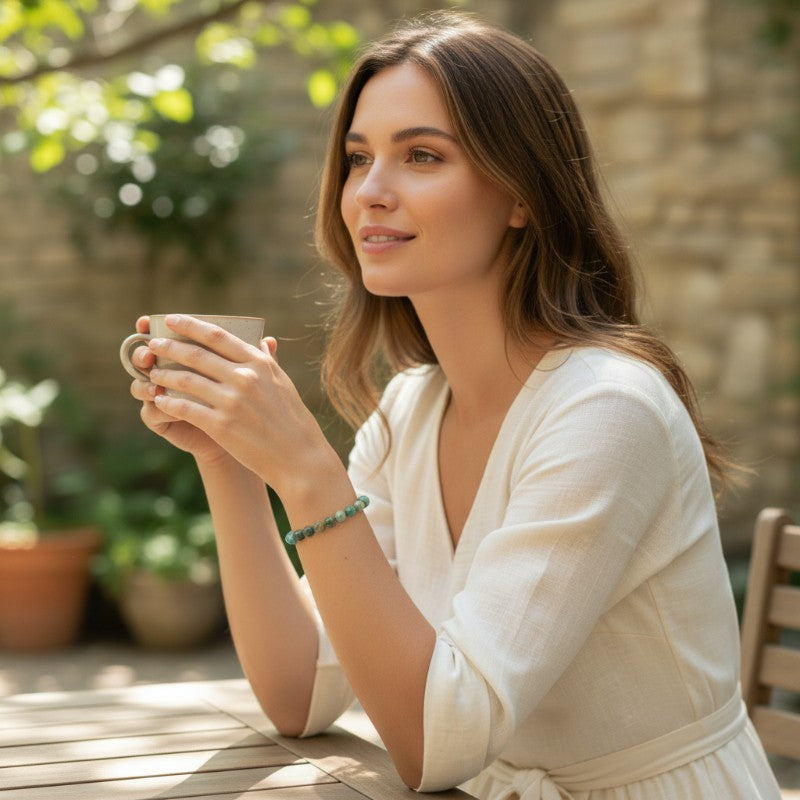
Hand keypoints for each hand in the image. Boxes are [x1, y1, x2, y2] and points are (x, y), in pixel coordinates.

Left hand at [142, 314, 331, 488]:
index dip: (190, 325)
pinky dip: (169, 403)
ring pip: (186, 380)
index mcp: (259, 364)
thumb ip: (269, 361)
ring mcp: (232, 401)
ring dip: (164, 374)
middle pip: (196, 355)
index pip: (218, 336)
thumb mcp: (284, 383)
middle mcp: (244, 378)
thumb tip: (264, 341)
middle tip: (152, 344)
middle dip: (169, 347)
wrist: (299, 458)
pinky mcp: (221, 425)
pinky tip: (160, 400)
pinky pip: (185, 408)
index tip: (172, 319)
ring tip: (153, 372)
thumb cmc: (293, 421)